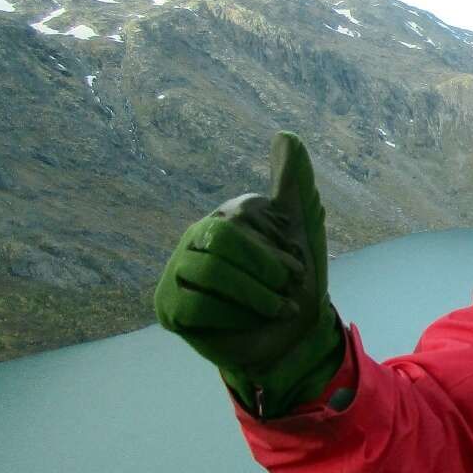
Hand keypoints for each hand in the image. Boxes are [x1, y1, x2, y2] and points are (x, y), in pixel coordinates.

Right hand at [154, 132, 343, 414]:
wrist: (292, 337)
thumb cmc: (297, 281)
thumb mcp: (303, 230)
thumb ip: (295, 183)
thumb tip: (286, 135)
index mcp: (229, 215)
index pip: (244, 216)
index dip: (277, 247)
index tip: (298, 268)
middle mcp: (198, 236)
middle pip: (222, 241)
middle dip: (264, 272)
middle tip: (288, 292)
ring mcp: (178, 270)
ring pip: (210, 273)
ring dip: (255, 297)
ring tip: (277, 309)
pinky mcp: (169, 306)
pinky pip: (196, 306)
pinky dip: (233, 317)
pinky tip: (247, 322)